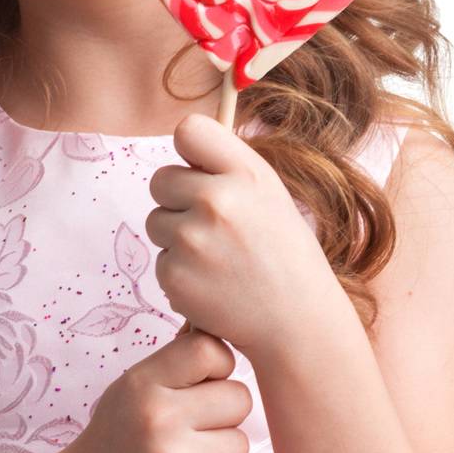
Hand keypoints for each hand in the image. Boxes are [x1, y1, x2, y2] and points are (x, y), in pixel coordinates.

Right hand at [57, 328, 252, 452]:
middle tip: (193, 427)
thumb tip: (215, 323)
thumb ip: (176, 360)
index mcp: (144, 382)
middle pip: (239, 398)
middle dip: (224, 414)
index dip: (218, 367)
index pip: (210, 350)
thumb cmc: (117, 435)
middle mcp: (158, 417)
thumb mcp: (134, 386)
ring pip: (240, 444)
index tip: (202, 384)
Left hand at [145, 113, 339, 358]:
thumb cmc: (283, 253)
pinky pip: (160, 261)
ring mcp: (192, 239)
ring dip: (177, 239)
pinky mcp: (175, 276)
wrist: (297, 322)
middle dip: (177, 201)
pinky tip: (212, 286)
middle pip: (161, 180)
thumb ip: (227, 166)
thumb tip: (184, 140)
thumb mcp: (269, 194)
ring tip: (218, 259)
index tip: (200, 171)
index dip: (190, 151)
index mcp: (244, 173)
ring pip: (156, 222)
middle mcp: (216, 200)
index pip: (189, 130)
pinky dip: (179, 274)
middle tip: (212, 227)